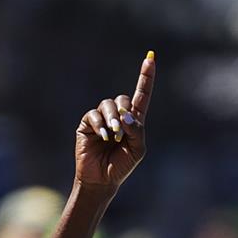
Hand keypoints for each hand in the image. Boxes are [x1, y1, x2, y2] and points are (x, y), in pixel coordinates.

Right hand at [74, 52, 155, 191]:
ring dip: (112, 120)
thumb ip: (137, 130)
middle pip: (123, 99)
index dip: (146, 77)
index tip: (150, 58)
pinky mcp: (87, 124)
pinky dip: (100, 125)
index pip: (141, 94)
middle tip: (121, 132)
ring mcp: (101, 118)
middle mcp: (118, 116)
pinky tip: (102, 137)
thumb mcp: (137, 149)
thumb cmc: (122, 165)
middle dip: (123, 114)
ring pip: (108, 104)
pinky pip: (93, 115)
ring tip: (112, 136)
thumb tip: (125, 114)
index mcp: (134, 120)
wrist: (102, 179)